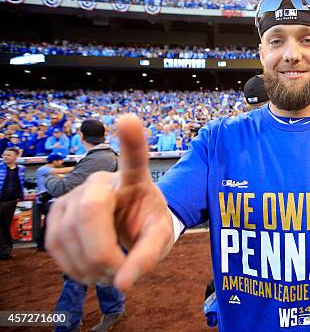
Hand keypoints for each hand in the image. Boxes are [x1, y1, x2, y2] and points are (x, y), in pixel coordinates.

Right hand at [46, 114, 173, 289]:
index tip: (128, 121)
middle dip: (102, 253)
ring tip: (109, 268)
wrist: (129, 227)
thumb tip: (123, 283)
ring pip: (67, 235)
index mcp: (134, 179)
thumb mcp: (159, 239)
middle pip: (89, 213)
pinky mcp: (56, 212)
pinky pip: (54, 245)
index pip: (134, 157)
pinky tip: (90, 266)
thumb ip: (147, 258)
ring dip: (89, 266)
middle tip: (119, 270)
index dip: (131, 140)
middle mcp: (100, 180)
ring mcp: (73, 194)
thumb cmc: (147, 225)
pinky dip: (74, 266)